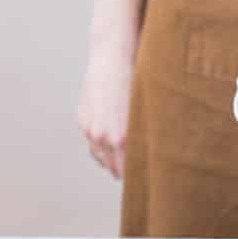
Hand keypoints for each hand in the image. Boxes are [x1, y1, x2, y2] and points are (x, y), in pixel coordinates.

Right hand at [77, 39, 135, 178]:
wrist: (112, 58)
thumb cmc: (135, 81)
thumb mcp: (144, 111)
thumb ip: (144, 136)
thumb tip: (154, 153)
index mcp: (121, 138)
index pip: (129, 170)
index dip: (139, 176)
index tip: (148, 181)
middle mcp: (103, 136)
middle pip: (114, 167)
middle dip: (126, 172)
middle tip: (138, 178)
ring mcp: (90, 129)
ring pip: (101, 158)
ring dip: (112, 163)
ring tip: (123, 168)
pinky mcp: (83, 121)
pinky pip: (93, 145)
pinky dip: (101, 150)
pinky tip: (111, 151)